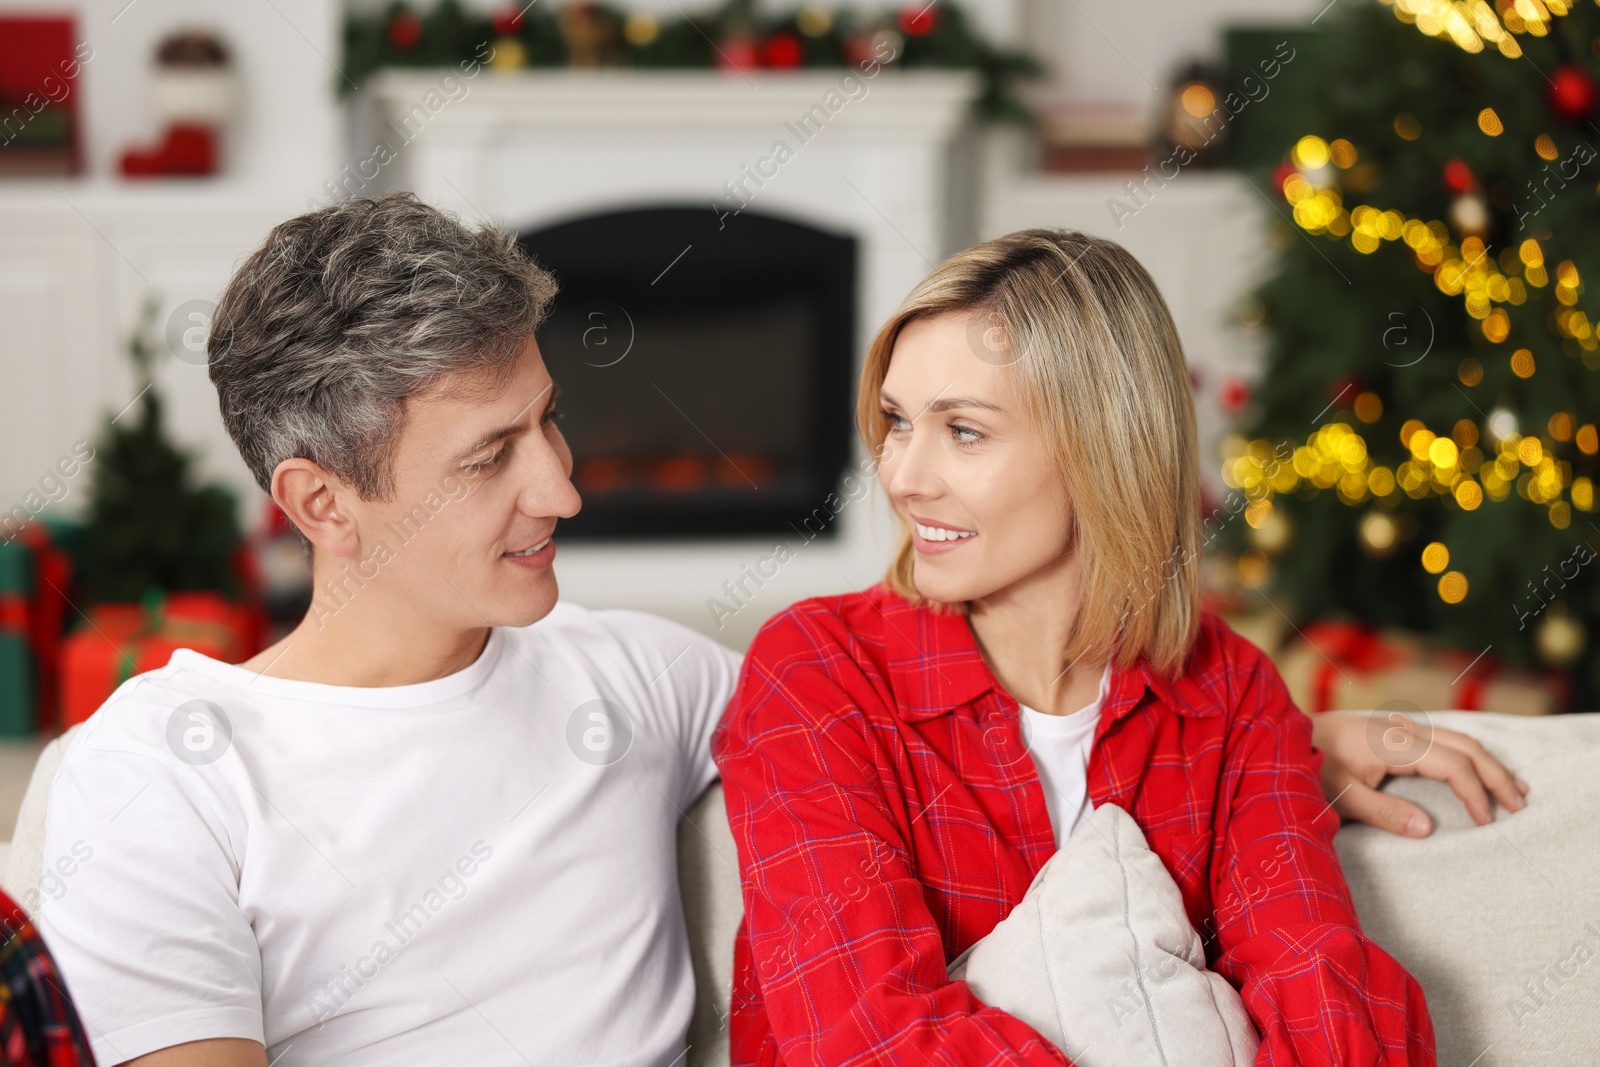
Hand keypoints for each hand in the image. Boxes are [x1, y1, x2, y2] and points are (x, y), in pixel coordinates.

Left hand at [1310, 710, 1528, 836]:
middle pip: (1465, 746)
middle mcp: (1401, 727)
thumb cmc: (1305, 768)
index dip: (1475, 793)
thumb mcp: (1340, 796)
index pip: (1452, 764)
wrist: (1278, 736)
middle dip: (1497, 775)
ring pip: (1457, 738)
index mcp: (1394, 742)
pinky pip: (1442, 738)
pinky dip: (1467, 755)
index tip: (1486, 823)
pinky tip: (1477, 770)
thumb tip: (1428, 829)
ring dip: (1487, 763)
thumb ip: (1383, 812)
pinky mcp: (1391, 730)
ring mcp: (1397, 725)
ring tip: (1514, 789)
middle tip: (1521, 806)